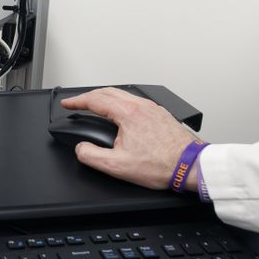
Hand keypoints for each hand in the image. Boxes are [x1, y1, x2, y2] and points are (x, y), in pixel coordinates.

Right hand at [61, 87, 195, 189]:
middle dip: (88, 95)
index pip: (95, 100)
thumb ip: (91, 156)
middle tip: (77, 103)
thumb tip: (81, 148)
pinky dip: (120, 102)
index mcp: (128, 114)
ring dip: (104, 97)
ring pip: (122, 94)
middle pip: (108, 91)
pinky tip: (120, 112)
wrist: (191, 166)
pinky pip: (135, 101)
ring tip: (95, 105)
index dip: (76, 101)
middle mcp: (141, 106)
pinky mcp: (160, 114)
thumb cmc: (162, 165)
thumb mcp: (117, 166)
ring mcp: (152, 108)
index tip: (67, 103)